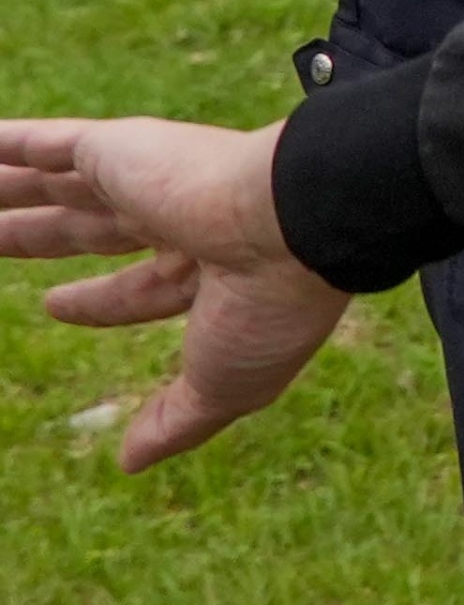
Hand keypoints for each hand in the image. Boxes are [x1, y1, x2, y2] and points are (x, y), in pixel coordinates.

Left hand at [0, 117, 349, 469]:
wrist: (293, 224)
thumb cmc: (270, 309)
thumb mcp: (221, 382)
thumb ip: (175, 418)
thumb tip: (131, 463)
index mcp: (210, 267)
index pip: (136, 288)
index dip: (91, 303)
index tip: (52, 305)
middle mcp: (177, 218)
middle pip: (87, 231)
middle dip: (39, 239)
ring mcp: (147, 179)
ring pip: (59, 185)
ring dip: (9, 189)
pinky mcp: (120, 149)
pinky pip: (49, 142)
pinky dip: (10, 141)